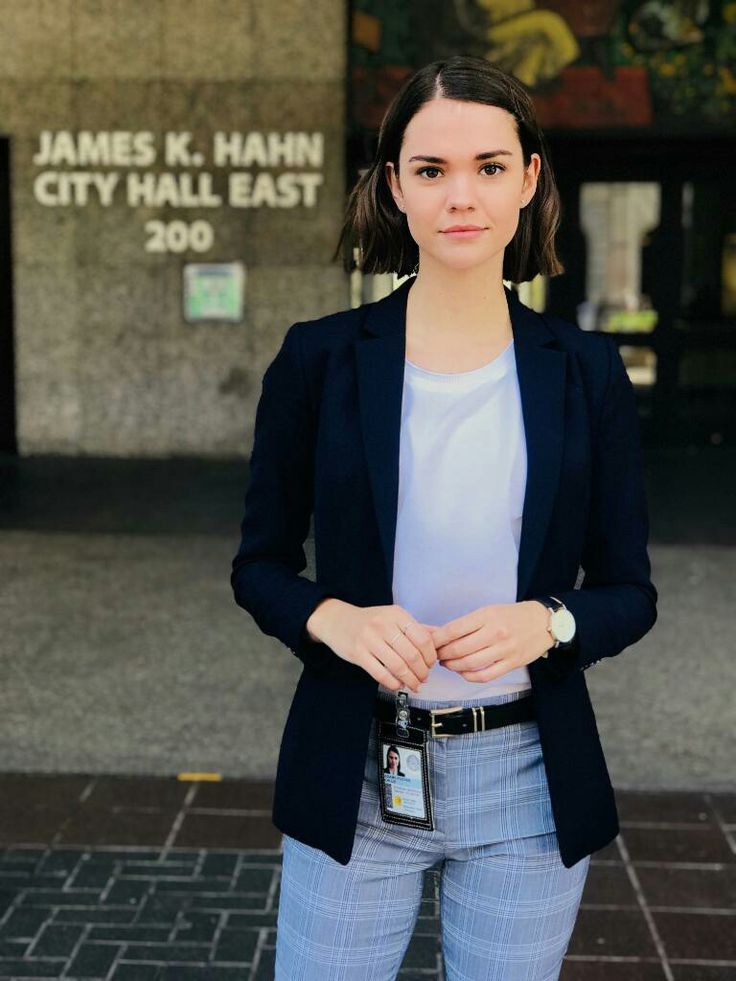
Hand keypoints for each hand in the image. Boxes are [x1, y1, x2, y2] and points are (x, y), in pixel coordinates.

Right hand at [307, 600, 437, 691]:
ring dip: (410, 680)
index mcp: (397, 614)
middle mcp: (384, 625)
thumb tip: (441, 638)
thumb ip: (417, 628)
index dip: (430, 656)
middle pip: (412, 655)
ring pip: (398, 666)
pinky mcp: (358, 653)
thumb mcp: (394, 617)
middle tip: (424, 679)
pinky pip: (380, 673)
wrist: (337, 620)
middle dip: (422, 672)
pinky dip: (393, 683)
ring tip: (414, 685)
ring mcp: (369, 639)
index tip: (431, 665)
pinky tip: (398, 685)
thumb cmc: (370, 621)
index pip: (423, 639)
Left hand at [428, 601, 550, 682]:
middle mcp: (495, 632)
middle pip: (459, 649)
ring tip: (447, 663)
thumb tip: (439, 634)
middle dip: (442, 654)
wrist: (543, 621)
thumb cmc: (512, 616)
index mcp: (486, 615)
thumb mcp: (489, 611)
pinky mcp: (512, 663)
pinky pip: (485, 676)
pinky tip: (463, 672)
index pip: (454, 630)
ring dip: (453, 666)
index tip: (429, 643)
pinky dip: (469, 676)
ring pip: (470, 664)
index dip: (437, 640)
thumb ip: (466, 624)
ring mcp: (504, 649)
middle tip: (435, 655)